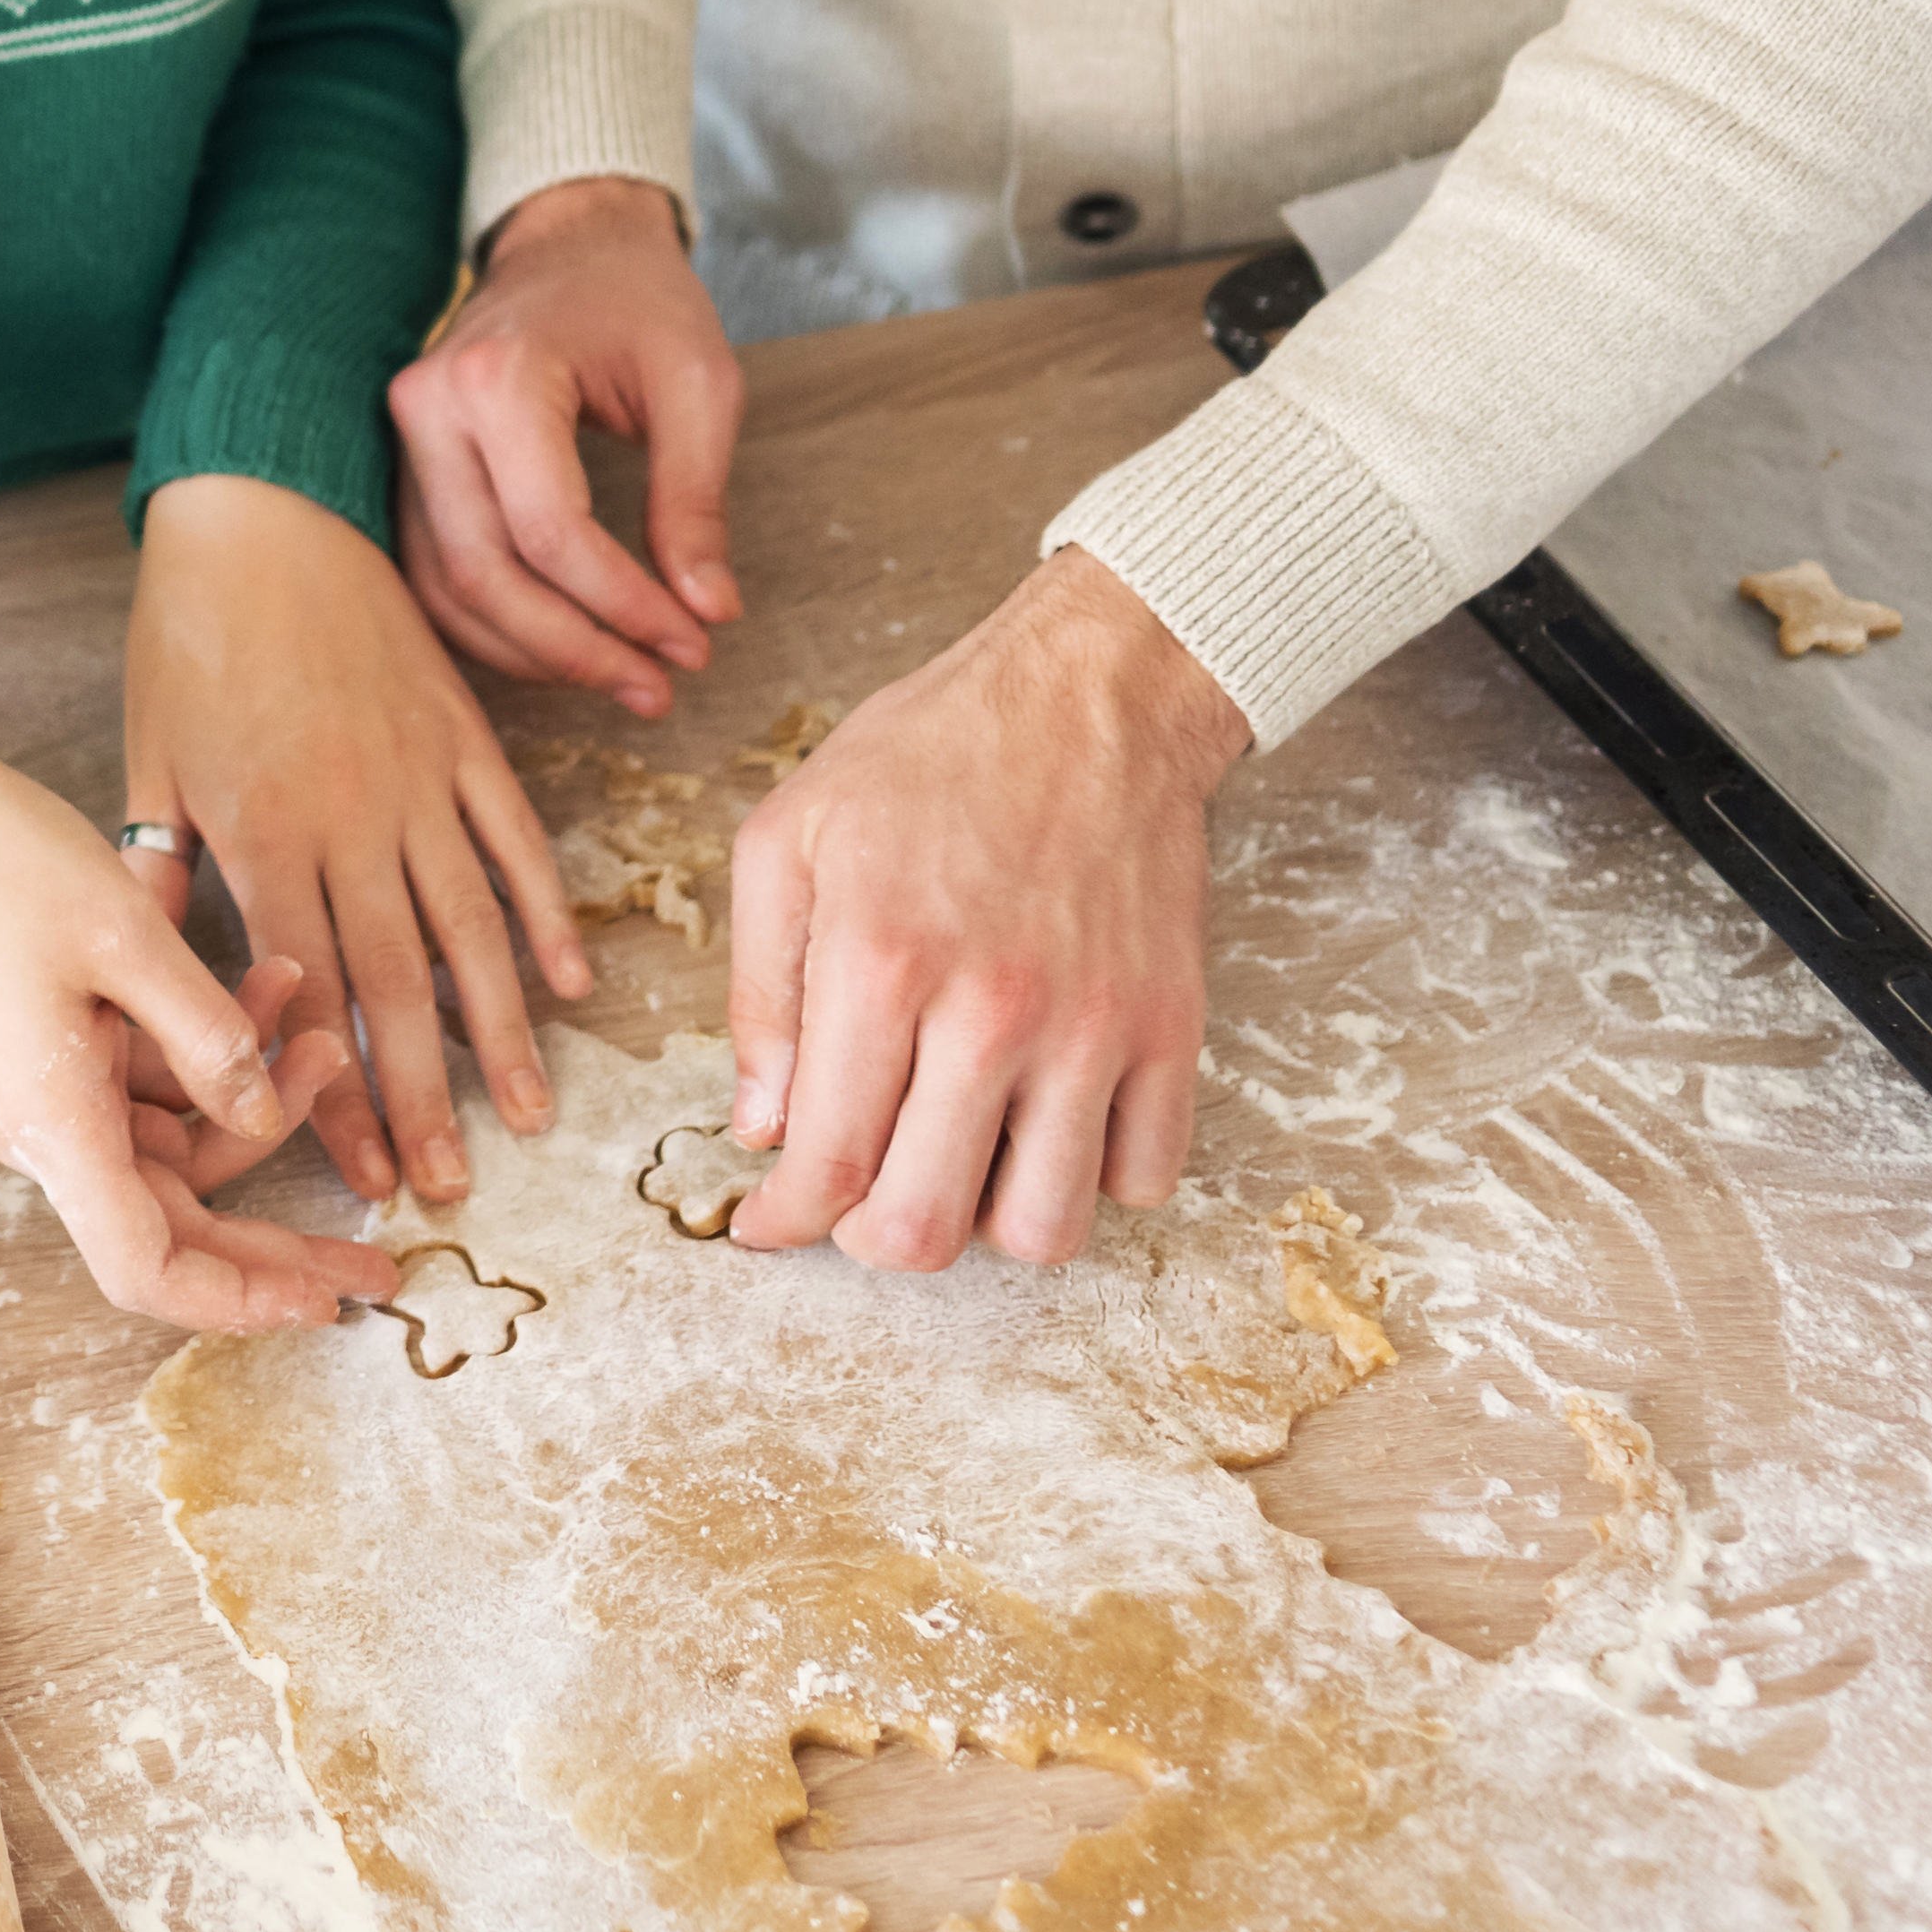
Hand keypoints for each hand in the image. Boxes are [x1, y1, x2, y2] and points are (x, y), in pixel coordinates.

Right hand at [0, 623, 404, 1334]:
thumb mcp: (125, 935)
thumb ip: (210, 1035)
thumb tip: (262, 1111)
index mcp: (53, 1121)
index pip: (148, 1266)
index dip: (239, 1303)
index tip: (322, 1305)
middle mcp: (38, 1127)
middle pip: (173, 1217)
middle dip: (279, 1237)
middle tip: (376, 1257)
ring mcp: (32, 1091)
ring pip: (166, 1136)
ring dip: (250, 1092)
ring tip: (317, 1018)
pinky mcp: (33, 1050)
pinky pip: (136, 1083)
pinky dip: (201, 1049)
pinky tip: (259, 984)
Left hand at [125, 473, 590, 1206]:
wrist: (264, 507)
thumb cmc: (188, 635)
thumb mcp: (150, 754)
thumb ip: (161, 868)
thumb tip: (147, 984)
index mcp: (262, 832)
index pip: (300, 994)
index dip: (329, 1096)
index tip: (357, 1176)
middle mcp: (350, 818)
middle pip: (392, 983)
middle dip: (421, 1097)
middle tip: (449, 1188)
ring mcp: (418, 778)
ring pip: (470, 927)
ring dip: (500, 1031)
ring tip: (526, 1117)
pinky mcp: (466, 736)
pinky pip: (516, 839)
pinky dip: (547, 912)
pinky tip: (571, 985)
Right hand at [388, 175, 746, 711]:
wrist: (569, 246)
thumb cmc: (639, 304)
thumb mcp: (699, 384)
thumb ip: (695, 500)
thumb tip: (708, 612)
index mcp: (500, 378)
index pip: (550, 532)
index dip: (624, 604)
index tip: (695, 643)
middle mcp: (428, 409)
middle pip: (485, 572)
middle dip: (576, 646)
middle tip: (656, 685)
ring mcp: (402, 440)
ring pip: (447, 587)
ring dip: (534, 651)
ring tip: (623, 678)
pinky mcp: (404, 469)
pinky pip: (435, 573)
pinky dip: (496, 626)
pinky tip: (564, 647)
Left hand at [727, 547, 1252, 1269]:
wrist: (1090, 695)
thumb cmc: (926, 757)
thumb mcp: (787, 838)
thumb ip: (760, 992)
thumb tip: (759, 1130)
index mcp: (879, 962)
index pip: (825, 1164)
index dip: (783, 1221)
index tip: (768, 1222)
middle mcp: (991, 1010)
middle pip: (925, 1229)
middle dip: (871, 1236)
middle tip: (861, 1189)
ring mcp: (1093, 1027)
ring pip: (1042, 1231)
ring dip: (987, 1220)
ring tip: (959, 1153)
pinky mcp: (1172, 1028)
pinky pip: (1144, 1180)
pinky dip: (1093, 1179)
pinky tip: (1048, 1119)